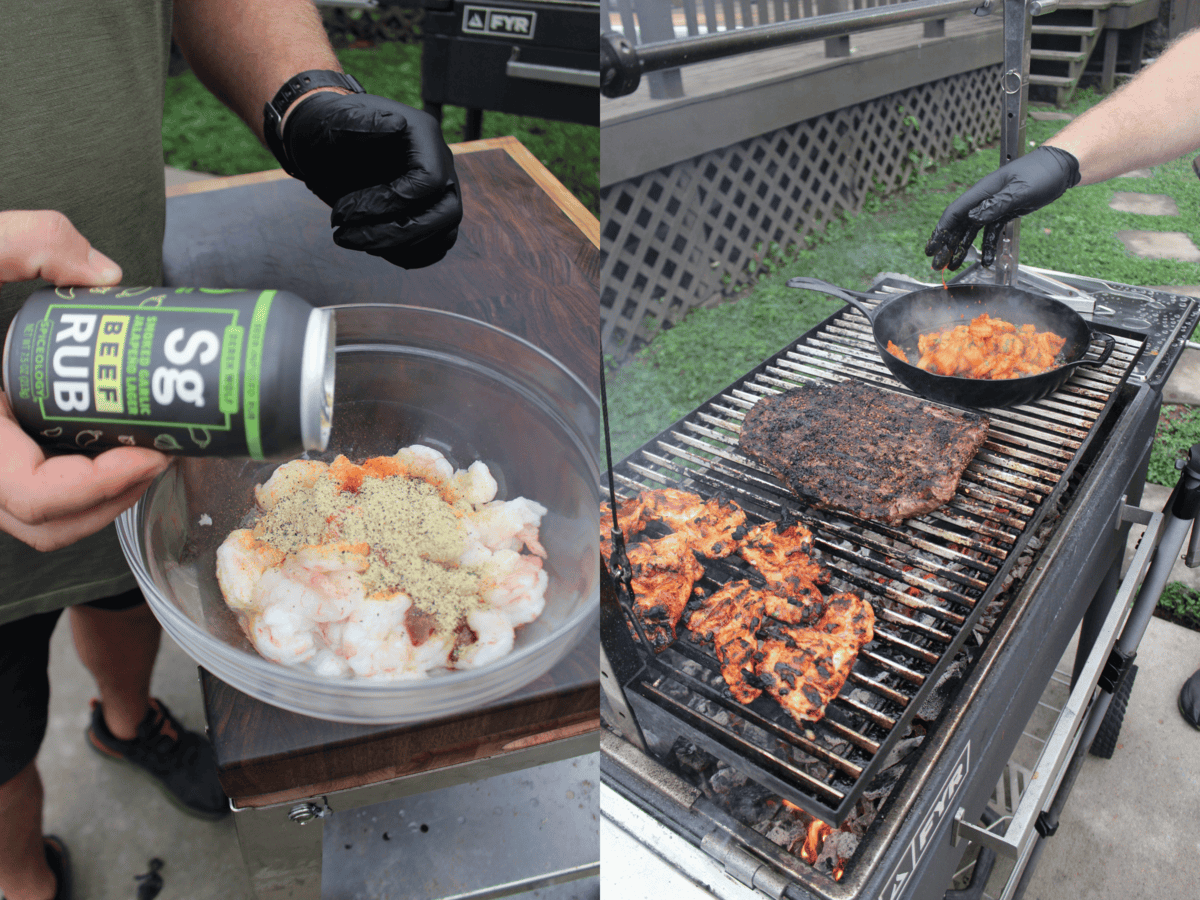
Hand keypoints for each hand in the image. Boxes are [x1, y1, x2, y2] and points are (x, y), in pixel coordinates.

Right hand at [0, 210, 170, 550]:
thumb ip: (28, 240)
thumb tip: (106, 276)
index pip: (32, 494)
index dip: (99, 486)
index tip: (151, 454)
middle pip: (46, 523)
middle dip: (114, 499)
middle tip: (162, 454)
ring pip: (38, 521)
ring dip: (99, 503)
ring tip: (146, 455)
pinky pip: (30, 497)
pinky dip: (74, 489)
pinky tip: (110, 446)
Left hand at [280, 91, 462, 268]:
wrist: (322, 145)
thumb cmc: (326, 129)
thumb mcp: (332, 122)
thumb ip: (360, 122)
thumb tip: (396, 125)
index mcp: (424, 137)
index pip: (430, 181)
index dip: (390, 203)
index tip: (344, 210)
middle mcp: (441, 166)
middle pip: (445, 214)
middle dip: (394, 234)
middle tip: (344, 235)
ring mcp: (439, 195)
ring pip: (442, 236)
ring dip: (396, 248)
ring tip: (349, 239)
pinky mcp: (429, 218)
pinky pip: (433, 248)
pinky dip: (404, 255)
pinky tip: (367, 246)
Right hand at [924, 146, 1080, 269]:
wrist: (1061, 168)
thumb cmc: (1042, 173)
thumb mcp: (1020, 190)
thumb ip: (996, 204)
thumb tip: (973, 218)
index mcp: (983, 191)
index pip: (955, 212)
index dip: (941, 231)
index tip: (931, 249)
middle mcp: (984, 199)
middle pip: (959, 224)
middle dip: (947, 245)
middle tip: (938, 264)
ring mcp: (993, 206)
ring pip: (972, 230)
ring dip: (962, 248)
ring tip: (954, 266)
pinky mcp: (1004, 212)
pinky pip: (990, 232)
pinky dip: (986, 246)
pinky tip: (985, 260)